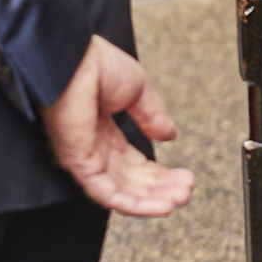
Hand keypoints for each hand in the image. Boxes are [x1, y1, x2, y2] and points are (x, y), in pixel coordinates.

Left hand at [41, 35, 195, 216]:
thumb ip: (152, 114)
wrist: (74, 56)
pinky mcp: (77, 161)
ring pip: (120, 191)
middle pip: (129, 180)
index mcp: (102, 126)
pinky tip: (162, 205)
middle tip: (187, 190)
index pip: (132, 162)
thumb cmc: (96, 63)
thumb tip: (168, 135)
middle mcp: (91, 143)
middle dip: (161, 188)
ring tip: (181, 198)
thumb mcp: (136, 88)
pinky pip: (106, 193)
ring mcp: (83, 154)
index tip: (185, 177)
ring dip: (153, 200)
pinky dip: (135, 204)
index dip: (160, 174)